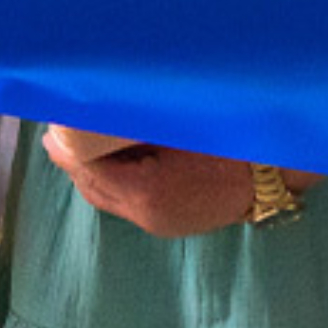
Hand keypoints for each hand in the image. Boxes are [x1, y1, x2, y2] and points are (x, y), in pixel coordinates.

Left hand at [42, 136, 252, 238]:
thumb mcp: (178, 120)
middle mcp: (146, 213)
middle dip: (73, 157)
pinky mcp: (165, 223)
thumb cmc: (228, 138)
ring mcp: (156, 222)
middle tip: (63, 124)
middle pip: (91, 186)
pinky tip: (116, 153)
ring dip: (91, 168)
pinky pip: (124, 200)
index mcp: (147, 189)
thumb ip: (134, 118)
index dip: (68, 143)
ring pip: (105, 196)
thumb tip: (99, 104)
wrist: (271, 173)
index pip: (88, 168)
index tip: (55, 118)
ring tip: (86, 135)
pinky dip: (112, 177)